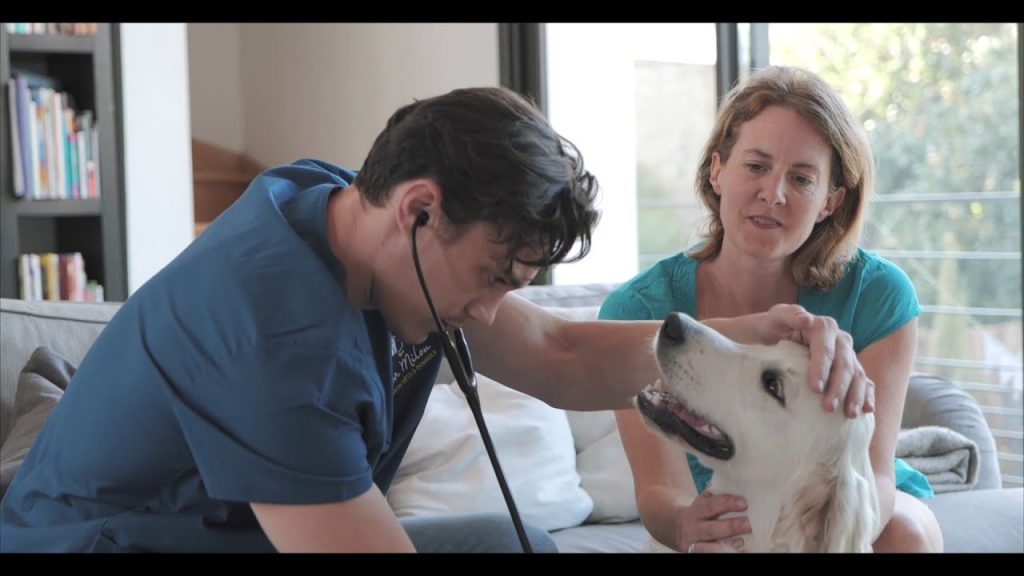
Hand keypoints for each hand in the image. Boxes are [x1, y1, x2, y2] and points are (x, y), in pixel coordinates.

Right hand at [674, 492, 749, 552]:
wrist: (683, 528)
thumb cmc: (703, 513)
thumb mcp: (706, 502)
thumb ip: (719, 499)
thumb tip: (745, 495)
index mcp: (696, 511)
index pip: (710, 506)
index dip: (726, 503)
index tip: (743, 502)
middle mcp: (693, 528)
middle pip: (711, 529)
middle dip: (730, 527)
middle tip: (748, 524)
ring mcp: (694, 544)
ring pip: (710, 547)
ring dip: (728, 544)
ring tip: (744, 541)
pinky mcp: (697, 553)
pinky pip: (712, 554)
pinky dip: (726, 552)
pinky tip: (740, 549)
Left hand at [759, 304, 873, 417]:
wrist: (777, 334)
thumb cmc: (776, 327)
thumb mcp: (777, 316)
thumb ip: (790, 314)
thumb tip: (805, 319)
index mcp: (824, 327)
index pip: (826, 349)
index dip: (822, 368)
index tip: (815, 388)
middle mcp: (840, 340)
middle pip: (844, 364)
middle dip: (838, 386)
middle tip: (828, 407)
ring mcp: (848, 355)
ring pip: (857, 374)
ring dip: (855, 395)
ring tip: (849, 414)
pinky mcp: (851, 368)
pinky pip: (865, 382)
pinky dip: (867, 395)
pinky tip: (867, 410)